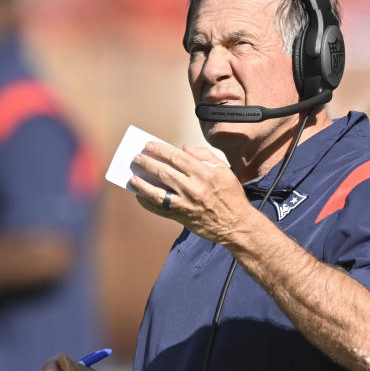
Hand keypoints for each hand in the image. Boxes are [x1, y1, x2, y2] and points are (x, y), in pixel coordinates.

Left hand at [128, 141, 253, 244]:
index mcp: (204, 174)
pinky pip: (160, 210)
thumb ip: (205, 156)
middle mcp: (193, 188)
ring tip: (132, 177)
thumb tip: (185, 148)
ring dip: (142, 184)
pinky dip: (147, 203)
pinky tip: (140, 196)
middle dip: (147, 163)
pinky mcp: (182, 217)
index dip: (160, 150)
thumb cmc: (231, 196)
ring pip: (158, 192)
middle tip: (136, 158)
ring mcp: (186, 204)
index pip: (176, 157)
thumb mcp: (224, 170)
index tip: (148, 146)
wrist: (236, 225)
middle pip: (164, 172)